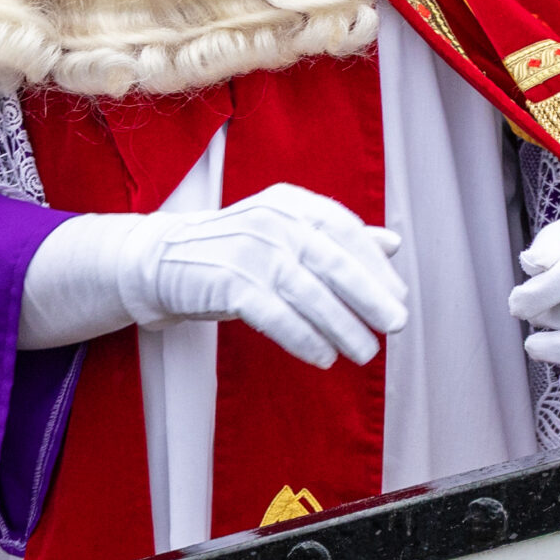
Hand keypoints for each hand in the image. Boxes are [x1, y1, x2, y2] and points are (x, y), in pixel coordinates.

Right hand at [23, 183, 407, 367]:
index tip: (398, 299)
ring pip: (309, 293)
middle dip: (370, 297)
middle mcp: (271, 220)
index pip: (345, 231)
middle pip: (333, 261)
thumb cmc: (235, 249)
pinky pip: (276, 315)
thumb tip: (393, 244)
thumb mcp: (285, 231)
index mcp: (290, 203)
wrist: (162, 259)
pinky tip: (323, 357)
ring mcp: (248, 250)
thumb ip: (336, 236)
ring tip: (363, 352)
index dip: (375, 268)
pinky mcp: (227, 282)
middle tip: (396, 326)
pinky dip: (304, 338)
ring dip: (342, 326)